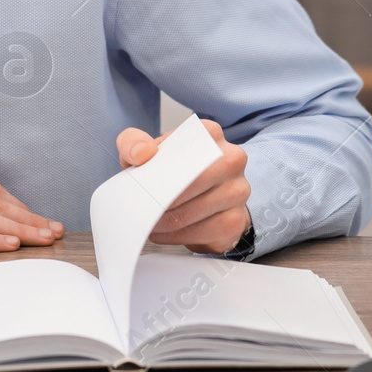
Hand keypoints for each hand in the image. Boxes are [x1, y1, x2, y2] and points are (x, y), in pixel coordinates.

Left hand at [115, 119, 249, 254]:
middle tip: (141, 210)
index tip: (143, 187)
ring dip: (164, 223)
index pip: (180, 155)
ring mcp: (239, 191)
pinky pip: (202, 234)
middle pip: (186, 186)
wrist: (200, 193)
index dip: (157, 175)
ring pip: (191, 214)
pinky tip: (167, 232)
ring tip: (149, 222)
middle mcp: (232, 159)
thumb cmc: (172, 169)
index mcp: (209, 134)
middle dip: (158, 202)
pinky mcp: (238, 221)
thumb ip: (132, 143)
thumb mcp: (145, 150)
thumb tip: (142, 153)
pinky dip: (177, 237)